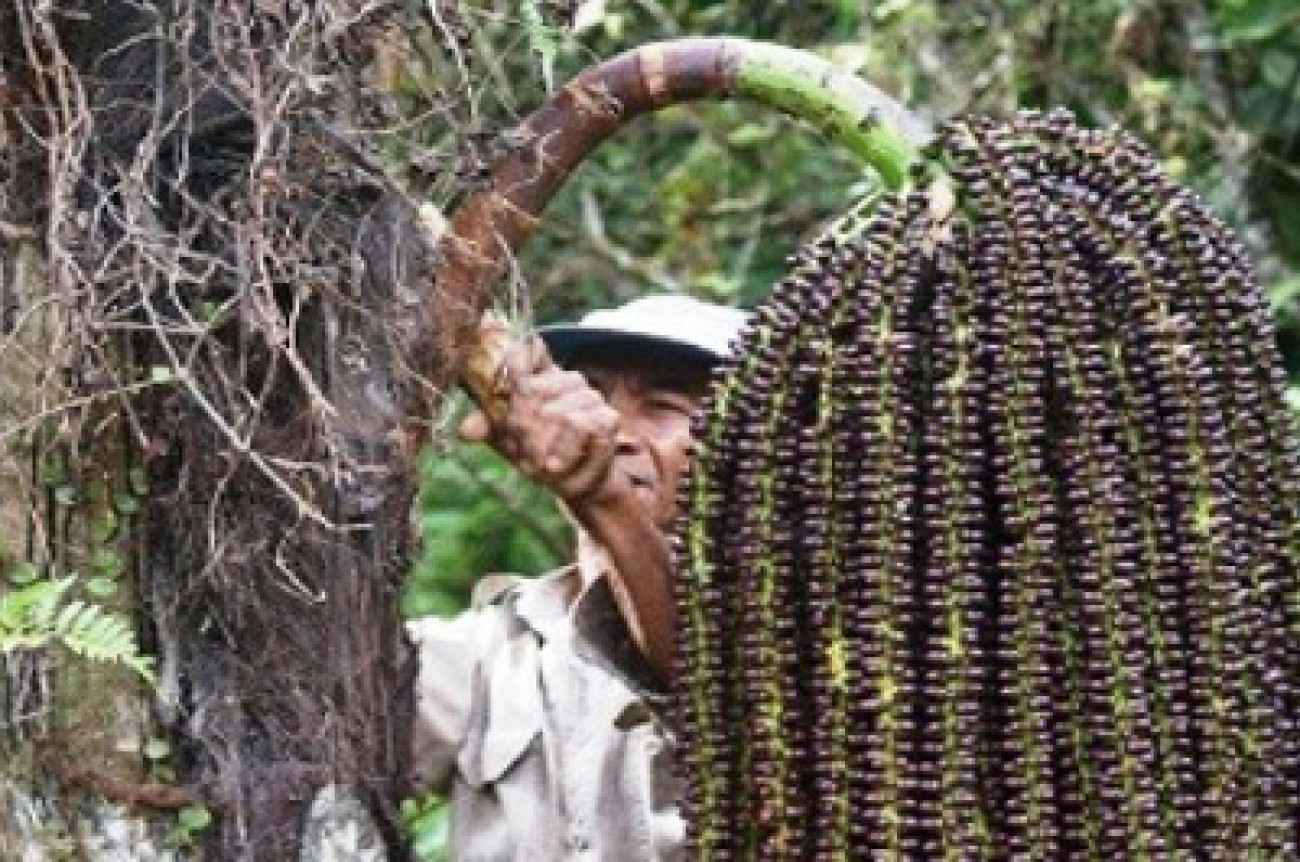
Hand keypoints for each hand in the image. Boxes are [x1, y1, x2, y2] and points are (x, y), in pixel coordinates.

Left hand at [459, 336, 622, 506]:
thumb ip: (488, 427)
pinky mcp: (607, 418)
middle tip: (517, 446)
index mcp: (542, 378)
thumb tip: (464, 430)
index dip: (513, 360)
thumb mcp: (507, 438)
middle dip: (519, 422)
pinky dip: (564, 448)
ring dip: (542, 442)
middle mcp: (568, 381)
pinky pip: (581, 425)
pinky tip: (554, 465)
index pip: (528, 350)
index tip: (501, 378)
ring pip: (558, 411)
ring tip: (537, 463)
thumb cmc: (538, 451)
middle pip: (534, 388)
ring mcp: (590, 397)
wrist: (575, 479)